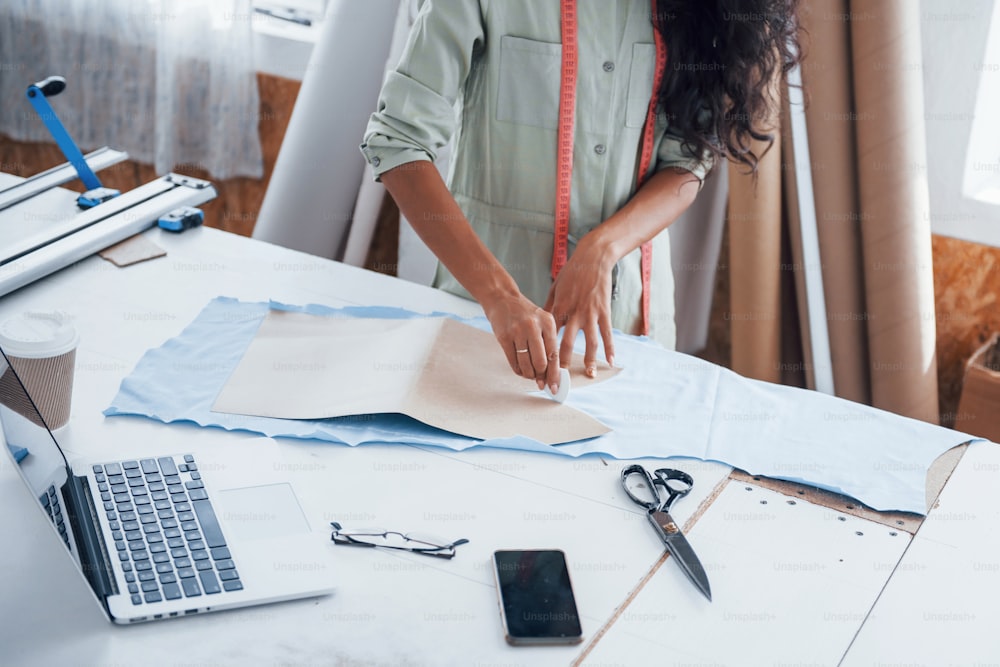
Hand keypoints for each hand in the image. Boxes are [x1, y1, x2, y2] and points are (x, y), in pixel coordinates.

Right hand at [482, 292, 561, 393]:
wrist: (502, 299)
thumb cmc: (525, 314)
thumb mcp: (542, 322)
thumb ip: (548, 344)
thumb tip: (551, 372)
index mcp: (548, 322)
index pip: (554, 354)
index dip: (554, 374)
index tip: (555, 387)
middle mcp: (533, 326)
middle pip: (541, 362)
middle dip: (541, 376)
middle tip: (540, 382)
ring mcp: (517, 331)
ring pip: (526, 364)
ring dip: (529, 375)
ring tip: (530, 375)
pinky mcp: (504, 337)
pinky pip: (513, 361)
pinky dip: (518, 370)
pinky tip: (521, 370)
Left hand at [543, 235, 615, 376]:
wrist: (593, 258)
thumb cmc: (571, 273)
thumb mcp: (555, 289)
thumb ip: (548, 308)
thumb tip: (541, 325)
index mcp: (558, 309)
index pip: (549, 337)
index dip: (545, 354)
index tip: (541, 368)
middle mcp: (573, 314)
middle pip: (566, 345)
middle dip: (562, 365)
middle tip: (560, 380)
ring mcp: (590, 313)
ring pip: (589, 342)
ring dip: (589, 360)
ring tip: (588, 375)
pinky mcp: (604, 311)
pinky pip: (607, 333)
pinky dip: (610, 348)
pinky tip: (610, 360)